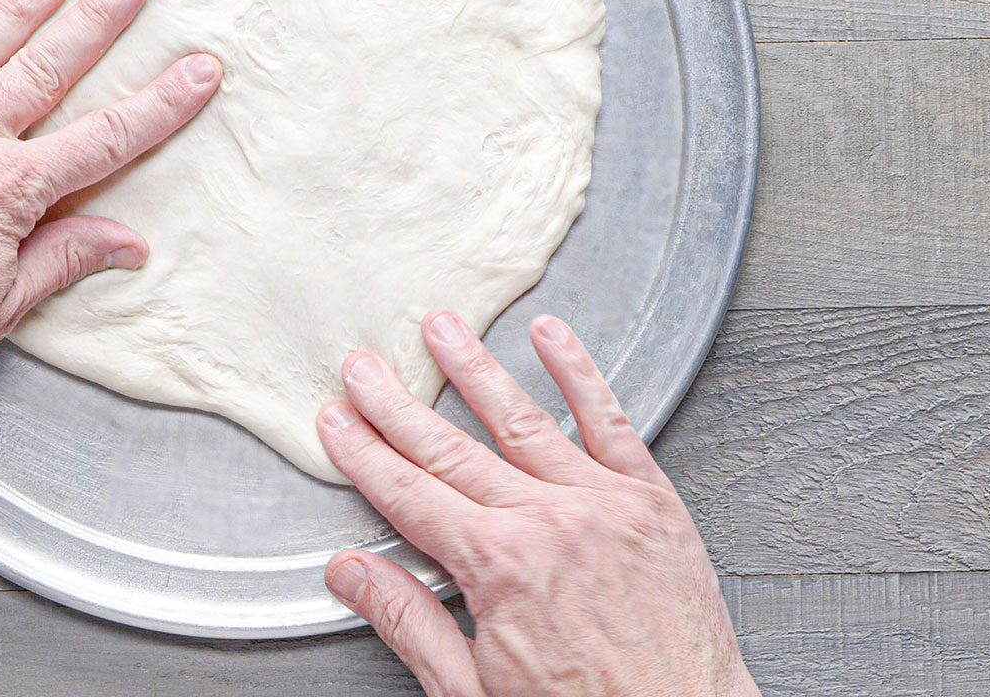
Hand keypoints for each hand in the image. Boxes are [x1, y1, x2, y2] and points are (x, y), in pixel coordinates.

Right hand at [318, 314, 756, 696]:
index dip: (365, 455)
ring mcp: (604, 505)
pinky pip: (611, 423)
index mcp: (500, 567)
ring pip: (522, 421)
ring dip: (475, 369)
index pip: (410, 496)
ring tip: (441, 328)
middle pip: (452, 450)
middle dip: (398, 406)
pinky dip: (579, 375)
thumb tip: (351, 574)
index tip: (336, 423)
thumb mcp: (474, 693)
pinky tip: (552, 337)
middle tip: (363, 368)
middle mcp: (549, 522)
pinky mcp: (653, 504)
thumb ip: (410, 623)